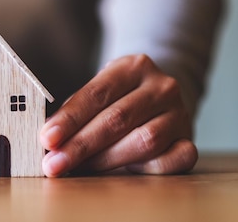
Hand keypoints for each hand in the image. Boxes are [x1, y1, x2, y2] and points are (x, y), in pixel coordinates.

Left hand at [39, 54, 197, 176]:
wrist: (159, 94)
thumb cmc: (119, 95)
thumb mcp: (99, 89)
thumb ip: (77, 110)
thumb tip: (49, 139)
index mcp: (133, 66)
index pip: (97, 93)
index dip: (70, 118)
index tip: (47, 138)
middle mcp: (161, 87)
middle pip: (118, 119)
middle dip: (81, 144)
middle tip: (55, 163)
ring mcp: (180, 113)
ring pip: (144, 141)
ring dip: (106, 160)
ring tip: (80, 168)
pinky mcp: (189, 139)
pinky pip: (171, 161)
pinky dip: (144, 170)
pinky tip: (122, 171)